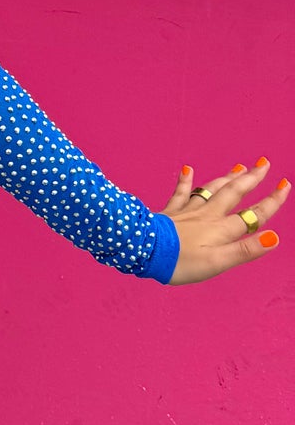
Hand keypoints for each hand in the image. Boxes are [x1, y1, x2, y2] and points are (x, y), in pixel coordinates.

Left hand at [160, 161, 287, 284]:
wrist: (143, 251)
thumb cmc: (180, 261)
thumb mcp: (218, 262)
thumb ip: (245, 250)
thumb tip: (274, 237)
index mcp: (221, 229)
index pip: (253, 214)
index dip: (271, 201)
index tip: (285, 185)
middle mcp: (207, 216)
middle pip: (234, 193)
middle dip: (252, 179)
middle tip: (264, 163)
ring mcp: (188, 212)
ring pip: (211, 190)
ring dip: (227, 178)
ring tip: (239, 167)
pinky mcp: (170, 212)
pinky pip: (180, 193)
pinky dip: (185, 180)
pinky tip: (187, 168)